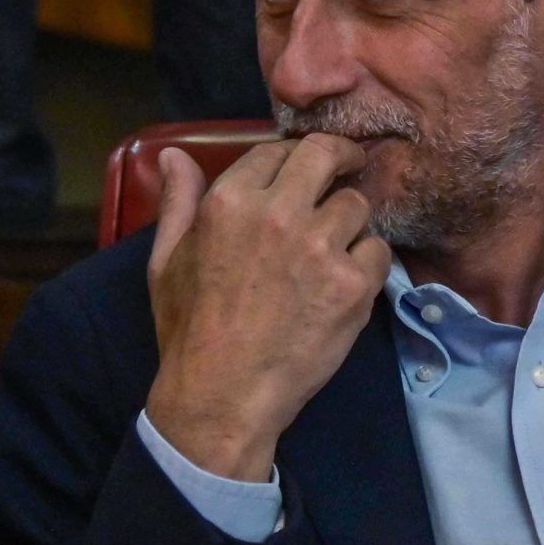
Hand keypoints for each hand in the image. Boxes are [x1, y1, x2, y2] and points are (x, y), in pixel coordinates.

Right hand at [145, 134, 391, 481]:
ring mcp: (319, 247)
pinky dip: (368, 263)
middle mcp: (278, 213)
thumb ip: (178, 202)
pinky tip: (347, 283)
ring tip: (336, 248)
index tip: (305, 169)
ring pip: (357, 204)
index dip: (293, 155)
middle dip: (340, 156)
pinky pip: (378, 249)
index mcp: (230, 201)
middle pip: (326, 154)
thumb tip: (174, 154)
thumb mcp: (166, 260)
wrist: (222, 395)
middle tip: (349, 169)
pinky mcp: (352, 283)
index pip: (275, 149)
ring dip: (350, 222)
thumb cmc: (190, 329)